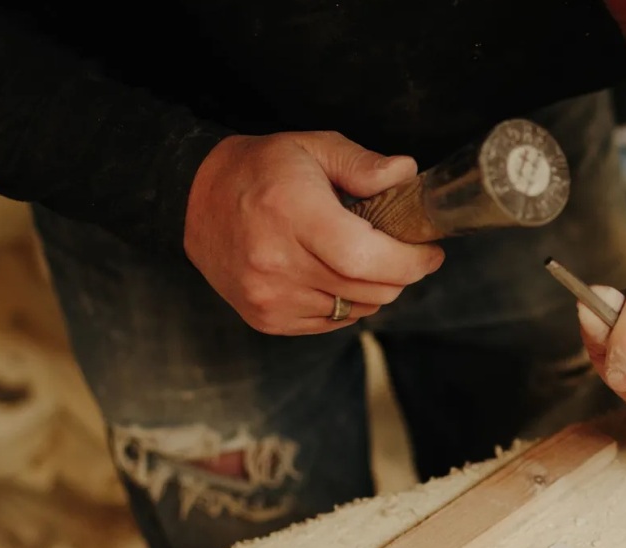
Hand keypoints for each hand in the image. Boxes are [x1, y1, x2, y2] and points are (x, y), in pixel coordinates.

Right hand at [184, 130, 444, 334]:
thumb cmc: (262, 170)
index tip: (431, 253)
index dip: (410, 262)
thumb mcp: (312, 147)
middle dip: (400, 274)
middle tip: (402, 252)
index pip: (367, 258)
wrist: (194, 200)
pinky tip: (331, 274)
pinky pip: (330, 322)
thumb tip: (407, 175)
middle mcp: (276, 261)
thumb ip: (362, 164)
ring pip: (355, 310)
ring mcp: (268, 296)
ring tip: (360, 258)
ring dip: (373, 289)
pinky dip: (345, 303)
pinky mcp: (265, 318)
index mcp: (292, 214)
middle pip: (369, 289)